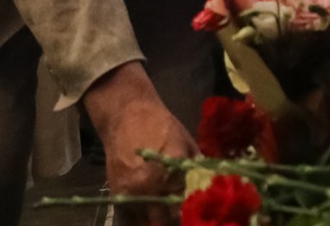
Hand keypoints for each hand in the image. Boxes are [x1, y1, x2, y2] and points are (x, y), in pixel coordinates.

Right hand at [85, 64, 195, 221]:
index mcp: (175, 168)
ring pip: (150, 221)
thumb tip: (211, 187)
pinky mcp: (118, 195)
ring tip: (167, 216)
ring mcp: (133, 192)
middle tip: (185, 214)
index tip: (200, 210)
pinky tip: (150, 215)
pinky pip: (131, 218)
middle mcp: (153, 184)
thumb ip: (198, 168)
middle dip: (178, 216)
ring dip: (160, 219)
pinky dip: (141, 219)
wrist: (127, 115)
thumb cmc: (162, 125)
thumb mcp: (188, 143)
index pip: (190, 201)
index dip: (196, 208)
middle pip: (170, 217)